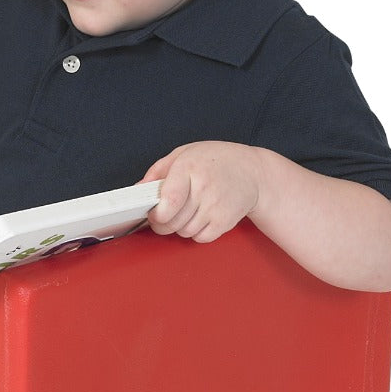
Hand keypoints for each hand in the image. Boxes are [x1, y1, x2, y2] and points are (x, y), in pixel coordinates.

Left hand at [142, 141, 262, 241]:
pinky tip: (199, 218)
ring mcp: (216, 206)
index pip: (169, 200)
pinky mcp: (226, 221)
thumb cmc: (216, 161)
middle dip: (162, 223)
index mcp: (189, 167)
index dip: (157, 214)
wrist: (252, 171)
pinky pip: (201, 238)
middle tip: (163, 216)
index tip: (153, 213)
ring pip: (184, 232)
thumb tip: (138, 190)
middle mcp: (204, 188)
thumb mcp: (184, 153)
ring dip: (179, 227)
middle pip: (173, 222)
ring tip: (185, 212)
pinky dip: (196, 233)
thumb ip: (157, 171)